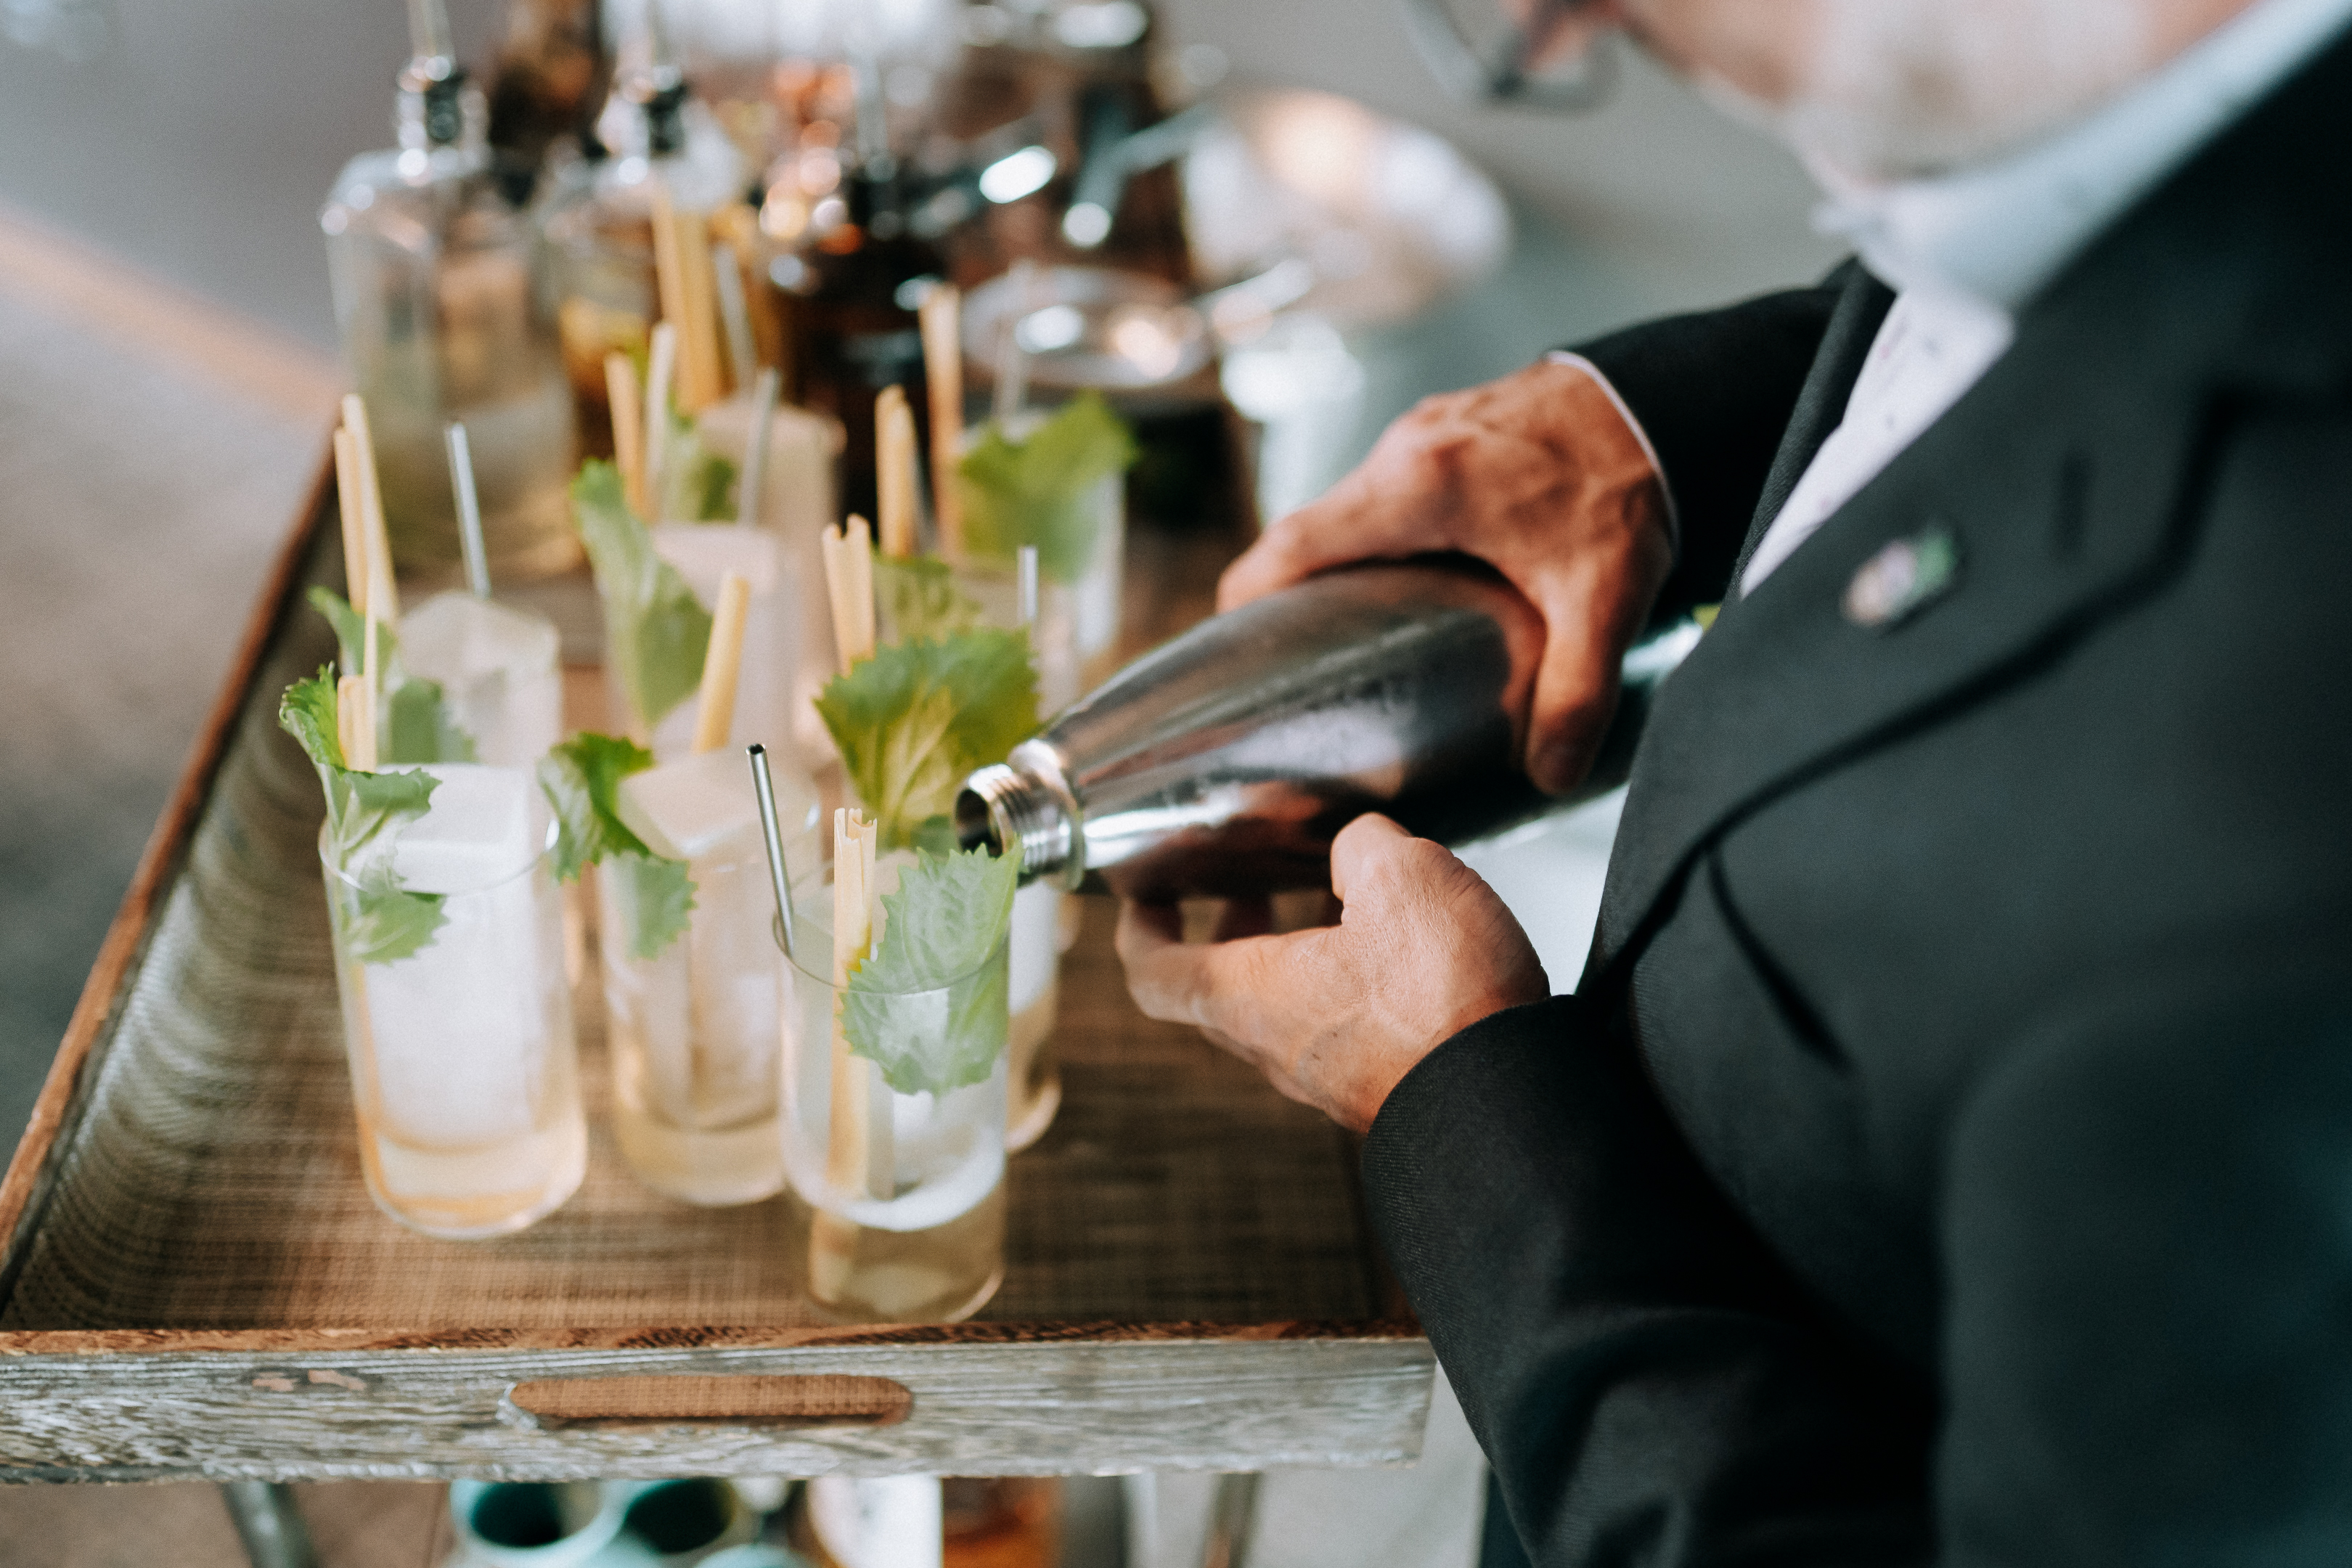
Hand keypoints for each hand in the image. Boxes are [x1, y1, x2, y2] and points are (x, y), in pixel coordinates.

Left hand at [1116, 815, 1547, 1133]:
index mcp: (1249, 994)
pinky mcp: (1380, 1089)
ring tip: (1334, 901)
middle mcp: (1276, 1046)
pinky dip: (1344, 984)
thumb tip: (1360, 843)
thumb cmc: (1442, 1003)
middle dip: (1229, 928)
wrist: (1513, 1106)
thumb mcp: (1400, 877)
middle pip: (1218, 988)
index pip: (1154, 971)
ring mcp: (1328, 1079)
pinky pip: (1338, 1033)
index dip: (1139, 929)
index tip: (1142, 897)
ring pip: (1283, 1010)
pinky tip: (1396, 950)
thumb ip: (1363, 845)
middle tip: (1249, 884)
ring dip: (1293, 954)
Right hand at [1218, 358, 1671, 794]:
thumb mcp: (1603, 598)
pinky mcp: (1446, 427)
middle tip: (1291, 665)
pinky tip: (1409, 586)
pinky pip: (1382, 491)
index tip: (1229, 651)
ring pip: (1348, 509)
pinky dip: (1374, 538)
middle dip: (1289, 594)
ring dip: (1336, 565)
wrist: (1669, 392)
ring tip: (1348, 636)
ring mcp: (1422, 431)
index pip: (1292, 543)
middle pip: (1309, 530)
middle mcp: (1403, 451)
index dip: (1246, 598)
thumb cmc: (1626, 479)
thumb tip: (1547, 775)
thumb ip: (1576, 693)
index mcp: (1417, 487)